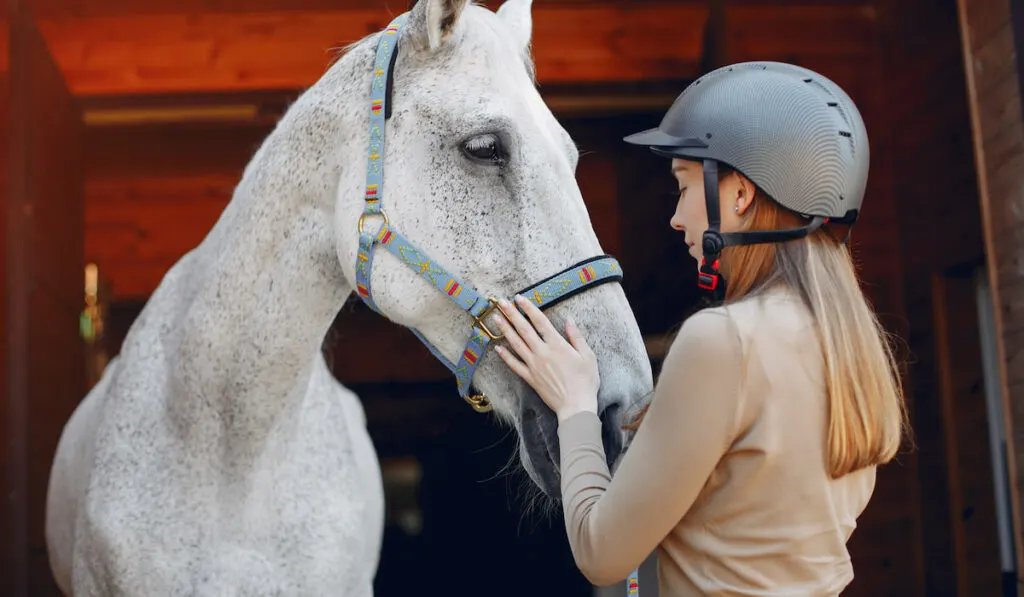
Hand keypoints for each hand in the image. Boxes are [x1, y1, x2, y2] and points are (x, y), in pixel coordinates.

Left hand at [493, 295, 599, 422]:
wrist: (576, 406)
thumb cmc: (586, 381)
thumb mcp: (587, 356)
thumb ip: (576, 336)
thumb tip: (569, 320)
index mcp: (557, 345)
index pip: (540, 321)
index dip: (529, 308)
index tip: (519, 298)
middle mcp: (542, 352)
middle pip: (524, 329)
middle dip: (511, 314)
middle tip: (501, 302)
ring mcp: (534, 365)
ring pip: (516, 344)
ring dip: (505, 329)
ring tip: (495, 318)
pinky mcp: (530, 378)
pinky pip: (515, 365)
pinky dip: (506, 356)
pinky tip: (498, 348)